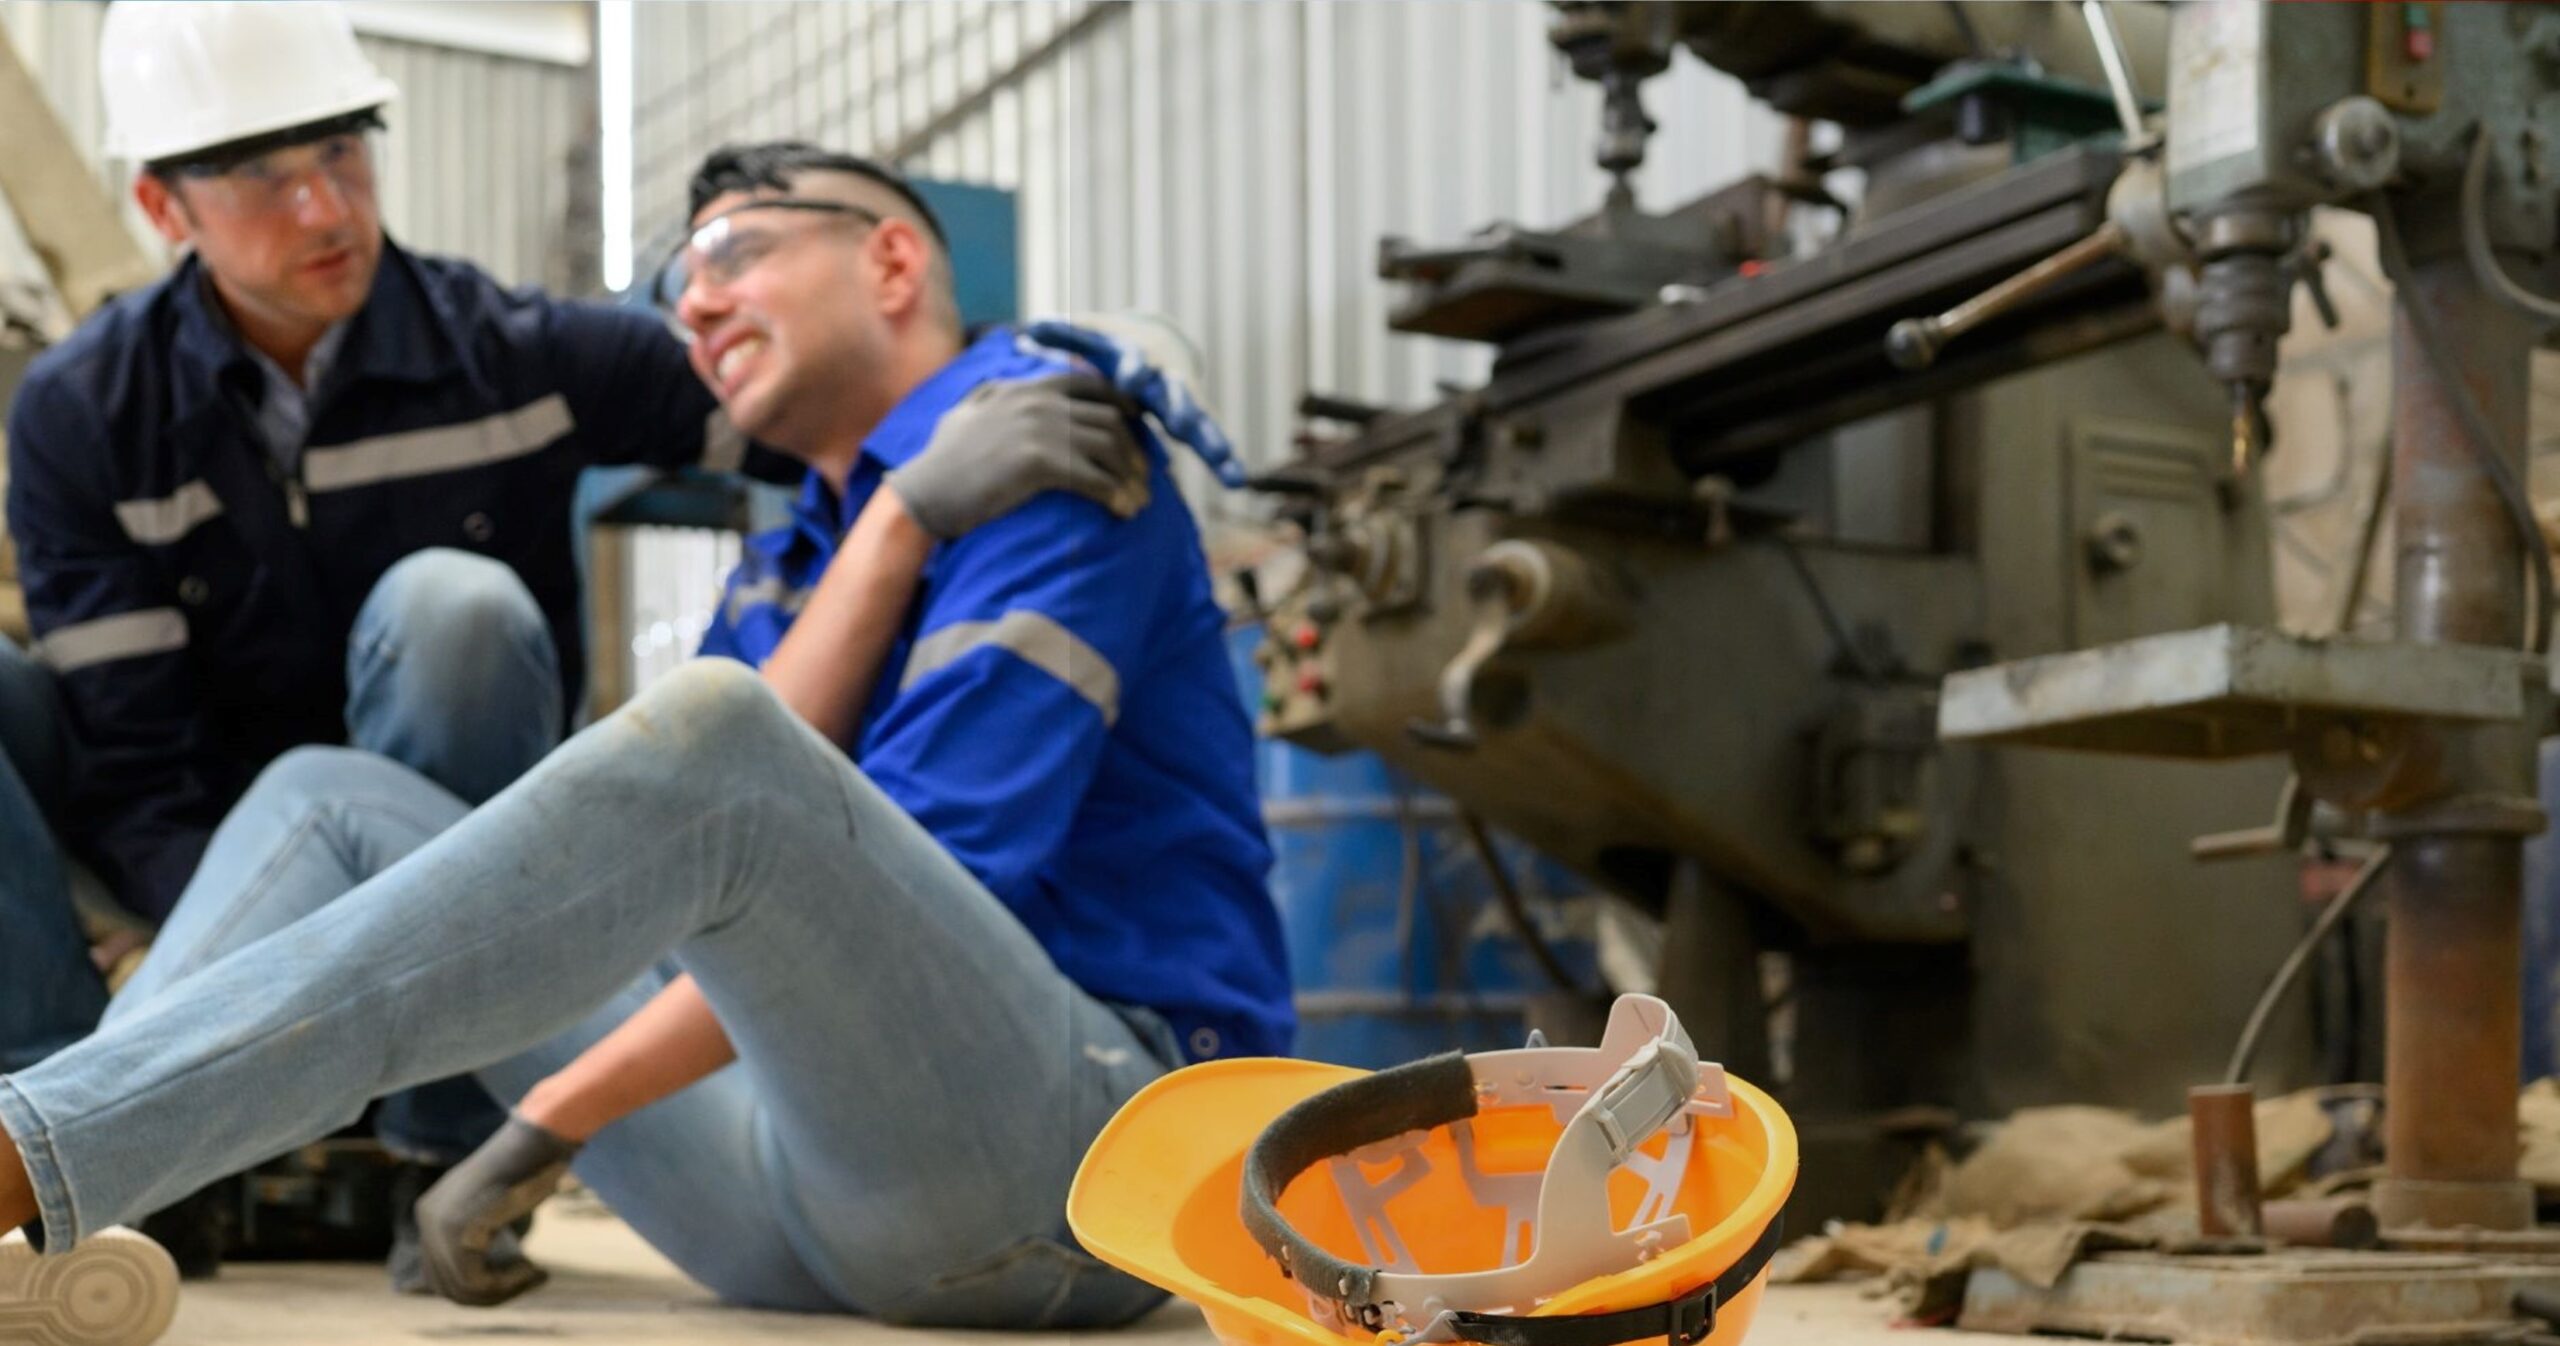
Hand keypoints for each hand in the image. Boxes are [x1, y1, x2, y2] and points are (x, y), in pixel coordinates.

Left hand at [413, 1115, 581, 1306]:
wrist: (540, 1140)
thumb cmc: (529, 1166)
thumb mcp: (494, 1203)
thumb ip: (478, 1235)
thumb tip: (481, 1281)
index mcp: (429, 1211)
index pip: (438, 1272)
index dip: (478, 1288)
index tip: (517, 1280)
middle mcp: (426, 1217)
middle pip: (446, 1285)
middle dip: (490, 1295)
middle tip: (530, 1281)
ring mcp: (439, 1224)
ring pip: (461, 1288)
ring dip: (503, 1291)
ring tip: (534, 1275)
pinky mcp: (460, 1231)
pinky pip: (475, 1281)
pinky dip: (507, 1285)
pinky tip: (532, 1270)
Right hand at [886, 372, 1149, 538]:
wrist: (925, 492)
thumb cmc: (941, 460)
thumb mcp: (967, 411)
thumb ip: (993, 394)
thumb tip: (1003, 388)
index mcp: (1028, 388)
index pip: (1092, 385)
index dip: (1123, 406)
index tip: (1138, 429)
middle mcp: (1039, 402)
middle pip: (1111, 419)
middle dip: (1135, 451)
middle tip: (1144, 479)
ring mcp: (1041, 429)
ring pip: (1111, 447)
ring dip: (1132, 477)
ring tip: (1139, 501)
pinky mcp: (1040, 462)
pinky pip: (1096, 478)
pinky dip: (1117, 496)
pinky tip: (1122, 512)